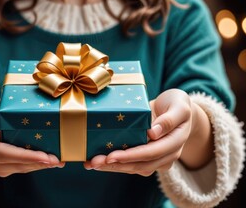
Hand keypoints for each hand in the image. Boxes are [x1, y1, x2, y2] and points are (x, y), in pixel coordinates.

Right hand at [0, 87, 63, 176]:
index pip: (2, 155)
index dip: (24, 157)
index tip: (44, 157)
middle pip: (13, 164)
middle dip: (37, 163)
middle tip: (58, 161)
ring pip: (18, 167)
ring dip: (38, 165)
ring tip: (58, 161)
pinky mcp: (2, 158)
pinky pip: (19, 162)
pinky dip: (34, 161)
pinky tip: (49, 159)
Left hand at [84, 89, 211, 174]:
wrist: (177, 109)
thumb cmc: (177, 104)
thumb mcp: (179, 106)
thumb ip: (169, 119)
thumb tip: (153, 133)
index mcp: (174, 143)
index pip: (150, 153)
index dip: (130, 156)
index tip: (111, 156)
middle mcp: (166, 155)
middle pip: (139, 165)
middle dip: (115, 165)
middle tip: (93, 162)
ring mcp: (156, 158)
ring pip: (133, 168)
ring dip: (111, 167)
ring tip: (91, 164)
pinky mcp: (146, 157)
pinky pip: (130, 163)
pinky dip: (114, 163)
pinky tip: (98, 161)